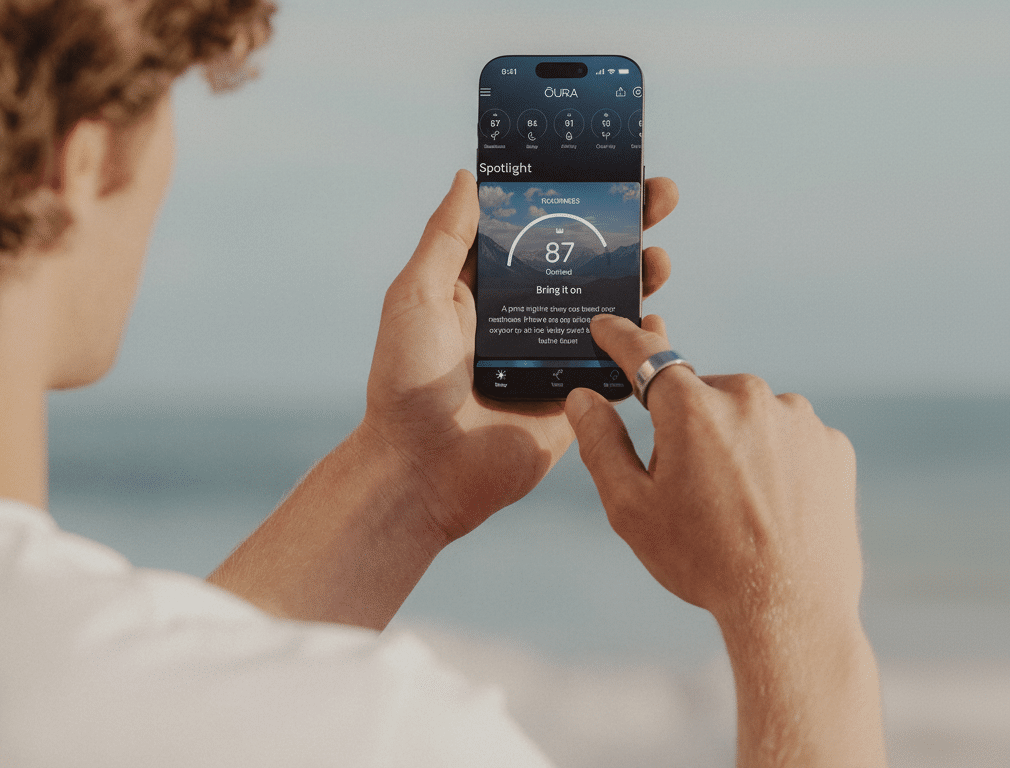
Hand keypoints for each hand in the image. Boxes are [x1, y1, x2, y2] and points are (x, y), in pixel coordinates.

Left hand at [211, 172, 676, 629]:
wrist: (420, 468)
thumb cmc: (405, 381)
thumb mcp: (416, 295)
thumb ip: (446, 237)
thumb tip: (470, 176)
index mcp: (486, 289)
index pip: (538, 231)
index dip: (573, 200)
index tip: (609, 169)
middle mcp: (523, 318)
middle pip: (584, 263)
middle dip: (625, 228)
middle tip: (660, 196)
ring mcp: (552, 358)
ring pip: (609, 308)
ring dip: (640, 277)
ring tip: (658, 257)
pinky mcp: (574, 400)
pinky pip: (618, 366)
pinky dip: (643, 343)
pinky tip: (657, 320)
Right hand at [564, 314, 884, 766]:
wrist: (789, 607)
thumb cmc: (701, 559)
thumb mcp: (630, 507)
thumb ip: (600, 444)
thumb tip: (582, 398)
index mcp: (690, 407)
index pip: (644, 355)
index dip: (620, 337)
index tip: (607, 325)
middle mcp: (748, 396)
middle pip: (700, 397)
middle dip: (687, 427)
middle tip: (688, 488)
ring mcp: (798, 418)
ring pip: (748, 416)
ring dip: (734, 443)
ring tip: (735, 506)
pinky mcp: (832, 444)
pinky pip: (789, 438)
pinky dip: (776, 461)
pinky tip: (771, 506)